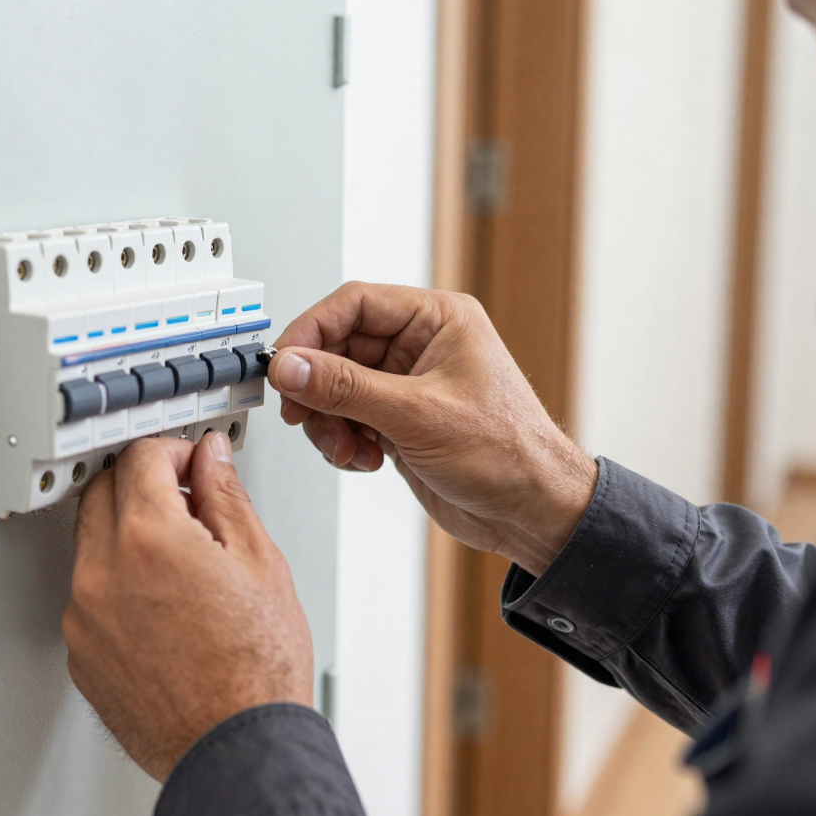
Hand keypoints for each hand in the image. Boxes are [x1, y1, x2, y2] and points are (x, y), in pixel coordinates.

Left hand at [63, 432, 312, 781]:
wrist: (237, 752)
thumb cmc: (257, 673)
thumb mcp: (260, 564)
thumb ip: (225, 497)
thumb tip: (210, 459)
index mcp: (148, 540)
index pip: (139, 458)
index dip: (173, 451)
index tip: (191, 463)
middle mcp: (102, 574)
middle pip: (102, 493)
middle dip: (141, 486)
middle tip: (185, 505)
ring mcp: (84, 619)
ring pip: (92, 547)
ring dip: (127, 539)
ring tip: (183, 570)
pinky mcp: (81, 656)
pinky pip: (91, 600)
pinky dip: (119, 590)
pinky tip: (165, 612)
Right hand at [270, 282, 597, 575]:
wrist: (531, 511)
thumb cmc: (508, 453)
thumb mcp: (417, 414)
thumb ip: (346, 387)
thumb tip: (292, 366)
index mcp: (438, 320)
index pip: (354, 304)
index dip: (312, 331)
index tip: (284, 363)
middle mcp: (421, 346)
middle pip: (338, 348)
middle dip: (318, 387)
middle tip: (302, 413)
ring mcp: (407, 386)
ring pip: (337, 388)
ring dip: (330, 422)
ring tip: (348, 447)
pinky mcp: (398, 422)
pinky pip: (348, 419)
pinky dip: (343, 441)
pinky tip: (365, 459)